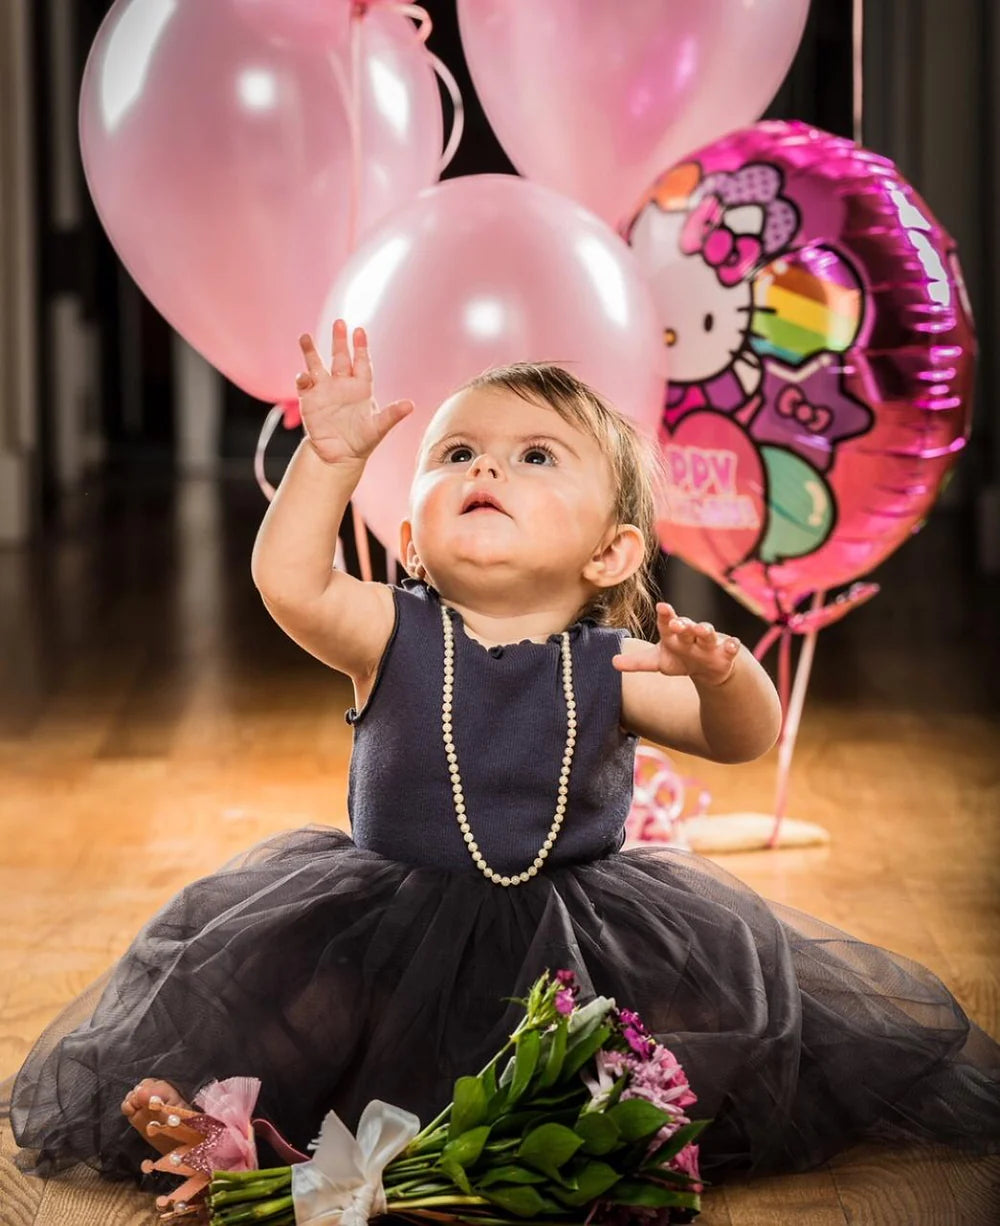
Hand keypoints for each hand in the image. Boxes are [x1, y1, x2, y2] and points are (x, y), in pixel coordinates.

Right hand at [295, 320, 412, 464]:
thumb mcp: (379, 428)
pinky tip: (304, 376)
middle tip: (339, 322)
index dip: (361, 347)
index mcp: (360, 387)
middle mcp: (341, 384)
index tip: (360, 331)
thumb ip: (392, 415)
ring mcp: (324, 391)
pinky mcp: (309, 401)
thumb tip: (411, 405)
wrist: (339, 456)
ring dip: (310, 352)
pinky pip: (304, 386)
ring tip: (305, 337)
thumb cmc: (362, 441)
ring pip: (316, 366)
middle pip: (339, 357)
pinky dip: (303, 380)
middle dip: (339, 340)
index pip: (362, 362)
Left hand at [612, 602, 740, 686]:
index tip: (661, 607)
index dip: (665, 615)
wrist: (708, 667)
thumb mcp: (658, 662)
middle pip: (687, 627)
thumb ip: (637, 662)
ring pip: (708, 633)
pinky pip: (731, 648)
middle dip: (683, 624)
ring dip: (706, 630)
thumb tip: (613, 662)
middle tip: (677, 623)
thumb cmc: (680, 658)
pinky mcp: (726, 654)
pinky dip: (733, 646)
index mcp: (673, 635)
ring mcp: (709, 643)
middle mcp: (691, 635)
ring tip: (702, 629)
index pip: (667, 622)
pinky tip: (733, 645)